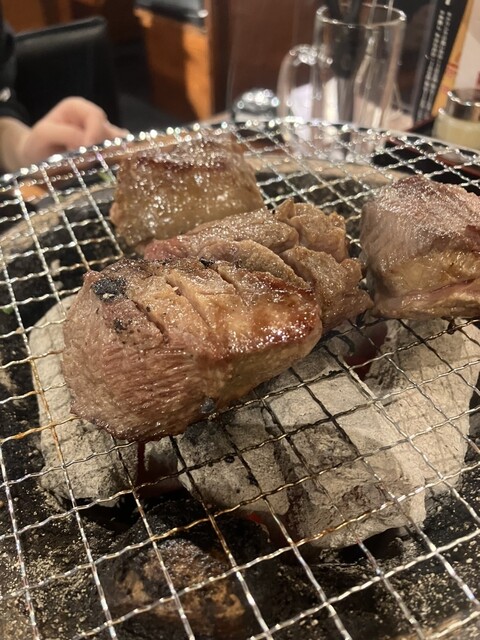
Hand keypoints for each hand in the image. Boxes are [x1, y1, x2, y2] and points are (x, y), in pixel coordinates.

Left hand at [0, 97, 127, 170]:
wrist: (35, 161)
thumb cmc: (36, 145)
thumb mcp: (43, 135)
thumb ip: (65, 133)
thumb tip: (88, 143)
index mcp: (78, 108)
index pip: (96, 117)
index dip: (95, 134)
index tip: (86, 151)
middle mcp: (93, 120)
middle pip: (111, 132)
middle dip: (103, 150)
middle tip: (90, 163)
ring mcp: (102, 137)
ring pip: (119, 146)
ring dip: (110, 159)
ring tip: (95, 168)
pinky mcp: (107, 153)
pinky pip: (119, 157)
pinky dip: (115, 165)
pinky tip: (105, 171)